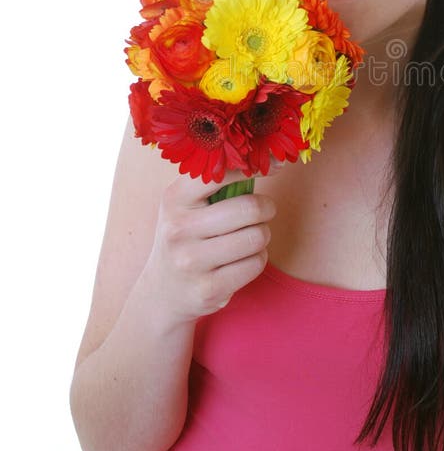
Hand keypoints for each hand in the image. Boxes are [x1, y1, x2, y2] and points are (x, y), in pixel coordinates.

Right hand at [140, 170, 275, 325]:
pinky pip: (255, 264)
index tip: (275, 165)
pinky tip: (243, 259)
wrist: (162, 291)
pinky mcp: (208, 289)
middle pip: (249, 208)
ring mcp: (191, 262)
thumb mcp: (186, 204)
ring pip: (257, 237)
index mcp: (174, 199)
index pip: (222, 173)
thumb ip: (218, 181)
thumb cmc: (187, 235)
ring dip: (262, 235)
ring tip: (249, 236)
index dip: (255, 166)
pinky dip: (258, 259)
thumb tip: (272, 159)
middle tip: (263, 211)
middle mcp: (179, 229)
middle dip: (266, 209)